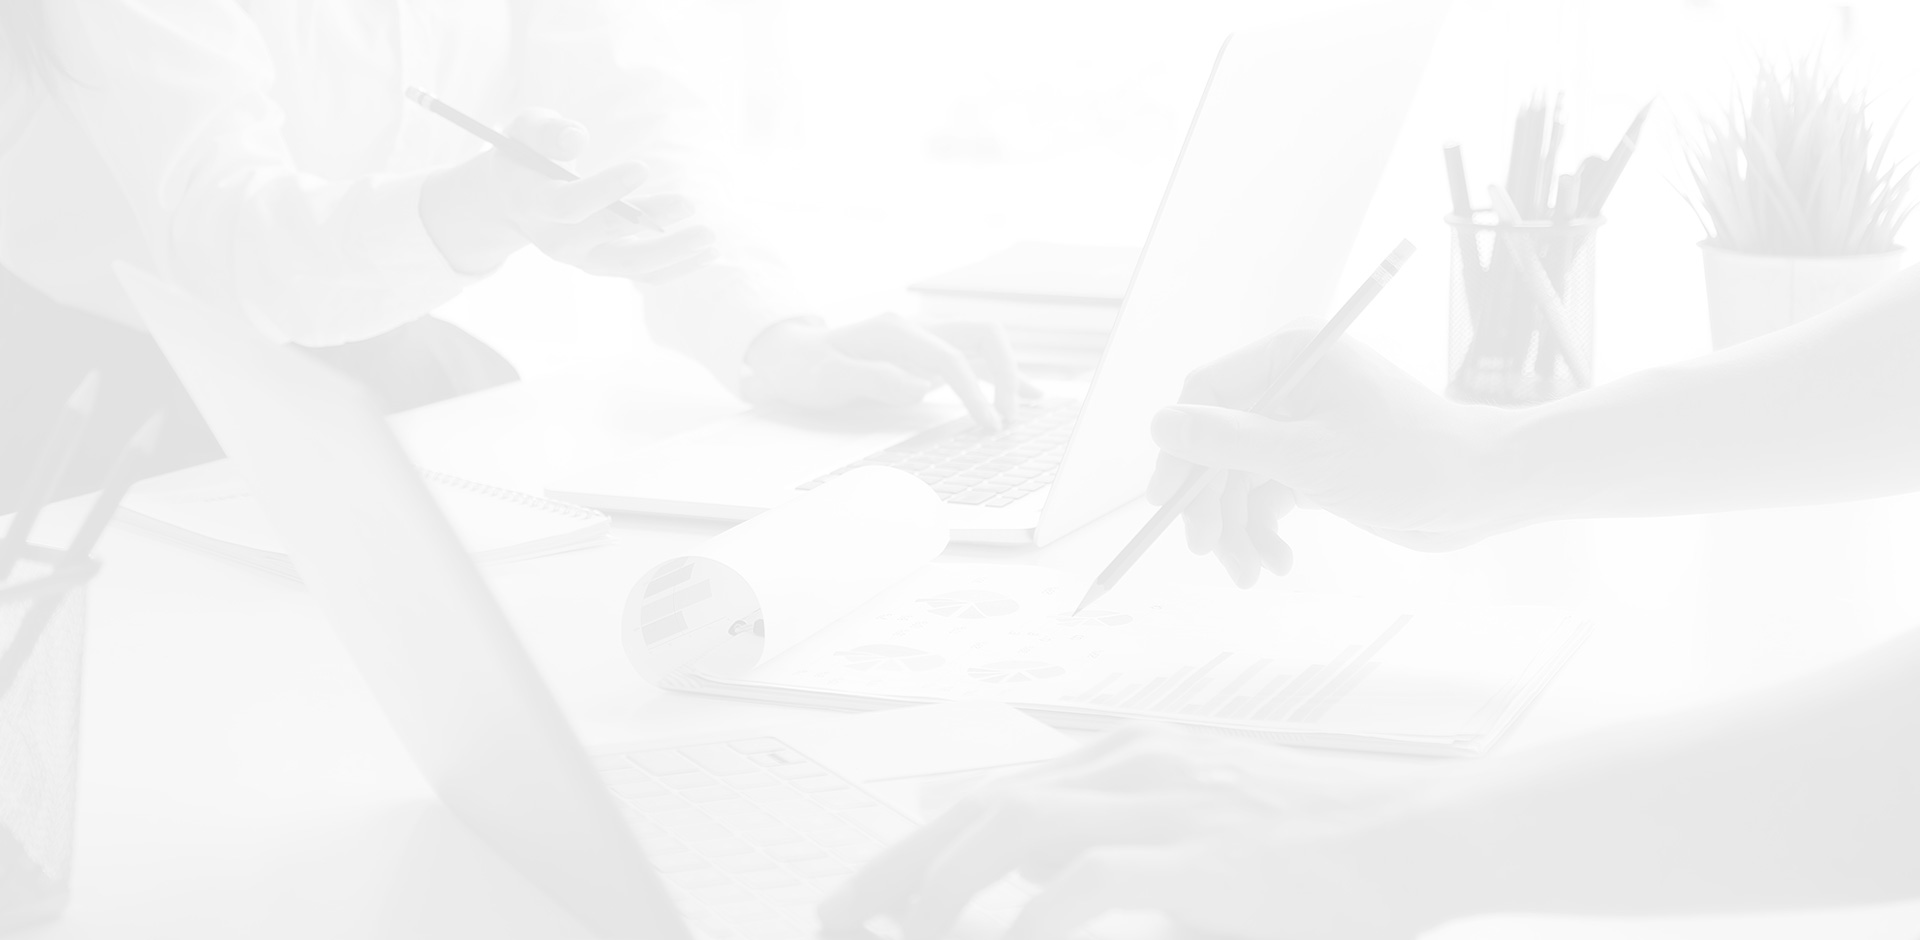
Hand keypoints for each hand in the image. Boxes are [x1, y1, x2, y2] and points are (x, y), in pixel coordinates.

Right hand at [420, 108, 716, 281]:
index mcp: (535, 203)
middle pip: (607, 239)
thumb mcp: (525, 131)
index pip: (568, 206)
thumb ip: (546, 130)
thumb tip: (577, 137)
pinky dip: (678, 266)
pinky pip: (645, 275)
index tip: (642, 167)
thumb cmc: (528, 154)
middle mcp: (558, 240)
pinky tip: (710, 252)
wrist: (518, 199)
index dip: (604, 190)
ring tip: (710, 236)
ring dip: (673, 253)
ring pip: (631, 266)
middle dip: (650, 221)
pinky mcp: (606, 264)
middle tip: (690, 202)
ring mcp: (584, 258)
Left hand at [742, 314, 1035, 430]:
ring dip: (1011, 373)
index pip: (951, 358)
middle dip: (1007, 374)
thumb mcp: (826, 379)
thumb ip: (872, 378)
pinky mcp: (930, 356)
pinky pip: (976, 360)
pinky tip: (1027, 396)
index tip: (988, 425)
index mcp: (895, 332)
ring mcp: (926, 340)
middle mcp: (918, 329)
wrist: (792, 356)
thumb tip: (919, 386)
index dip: (974, 391)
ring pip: (986, 344)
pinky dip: (1002, 376)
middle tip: (1007, 421)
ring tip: (1028, 410)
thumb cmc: (806, 370)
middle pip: (983, 335)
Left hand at [817, 725, 1452, 939]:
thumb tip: (1039, 884)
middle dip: (897, 865)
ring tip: (904, 933)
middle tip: (838, 916)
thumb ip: (1117, 850)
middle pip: (980, 804)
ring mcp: (1166, 799)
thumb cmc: (1322, 844)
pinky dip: (1030, 919)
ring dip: (943, 885)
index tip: (867, 895)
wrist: (1423, 830)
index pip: (993, 793)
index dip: (919, 844)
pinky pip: (1086, 880)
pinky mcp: (1200, 851)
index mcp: (1130, 757)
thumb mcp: (1203, 833)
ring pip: (1012, 827)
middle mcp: (1134, 762)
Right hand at [1148, 329, 1523, 584]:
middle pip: (1217, 443)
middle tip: (1208, 552)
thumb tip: (1160, 424)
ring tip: (1252, 572)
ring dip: (1237, 527)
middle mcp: (1291, 383)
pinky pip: (1266, 494)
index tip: (1167, 503)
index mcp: (1291, 356)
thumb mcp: (1310, 457)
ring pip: (1238, 477)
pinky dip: (1264, 530)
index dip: (1180, 450)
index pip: (1206, 395)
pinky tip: (1278, 562)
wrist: (1484, 492)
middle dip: (1212, 503)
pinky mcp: (1314, 460)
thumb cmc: (1411, 460)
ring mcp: (1302, 423)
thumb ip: (1230, 442)